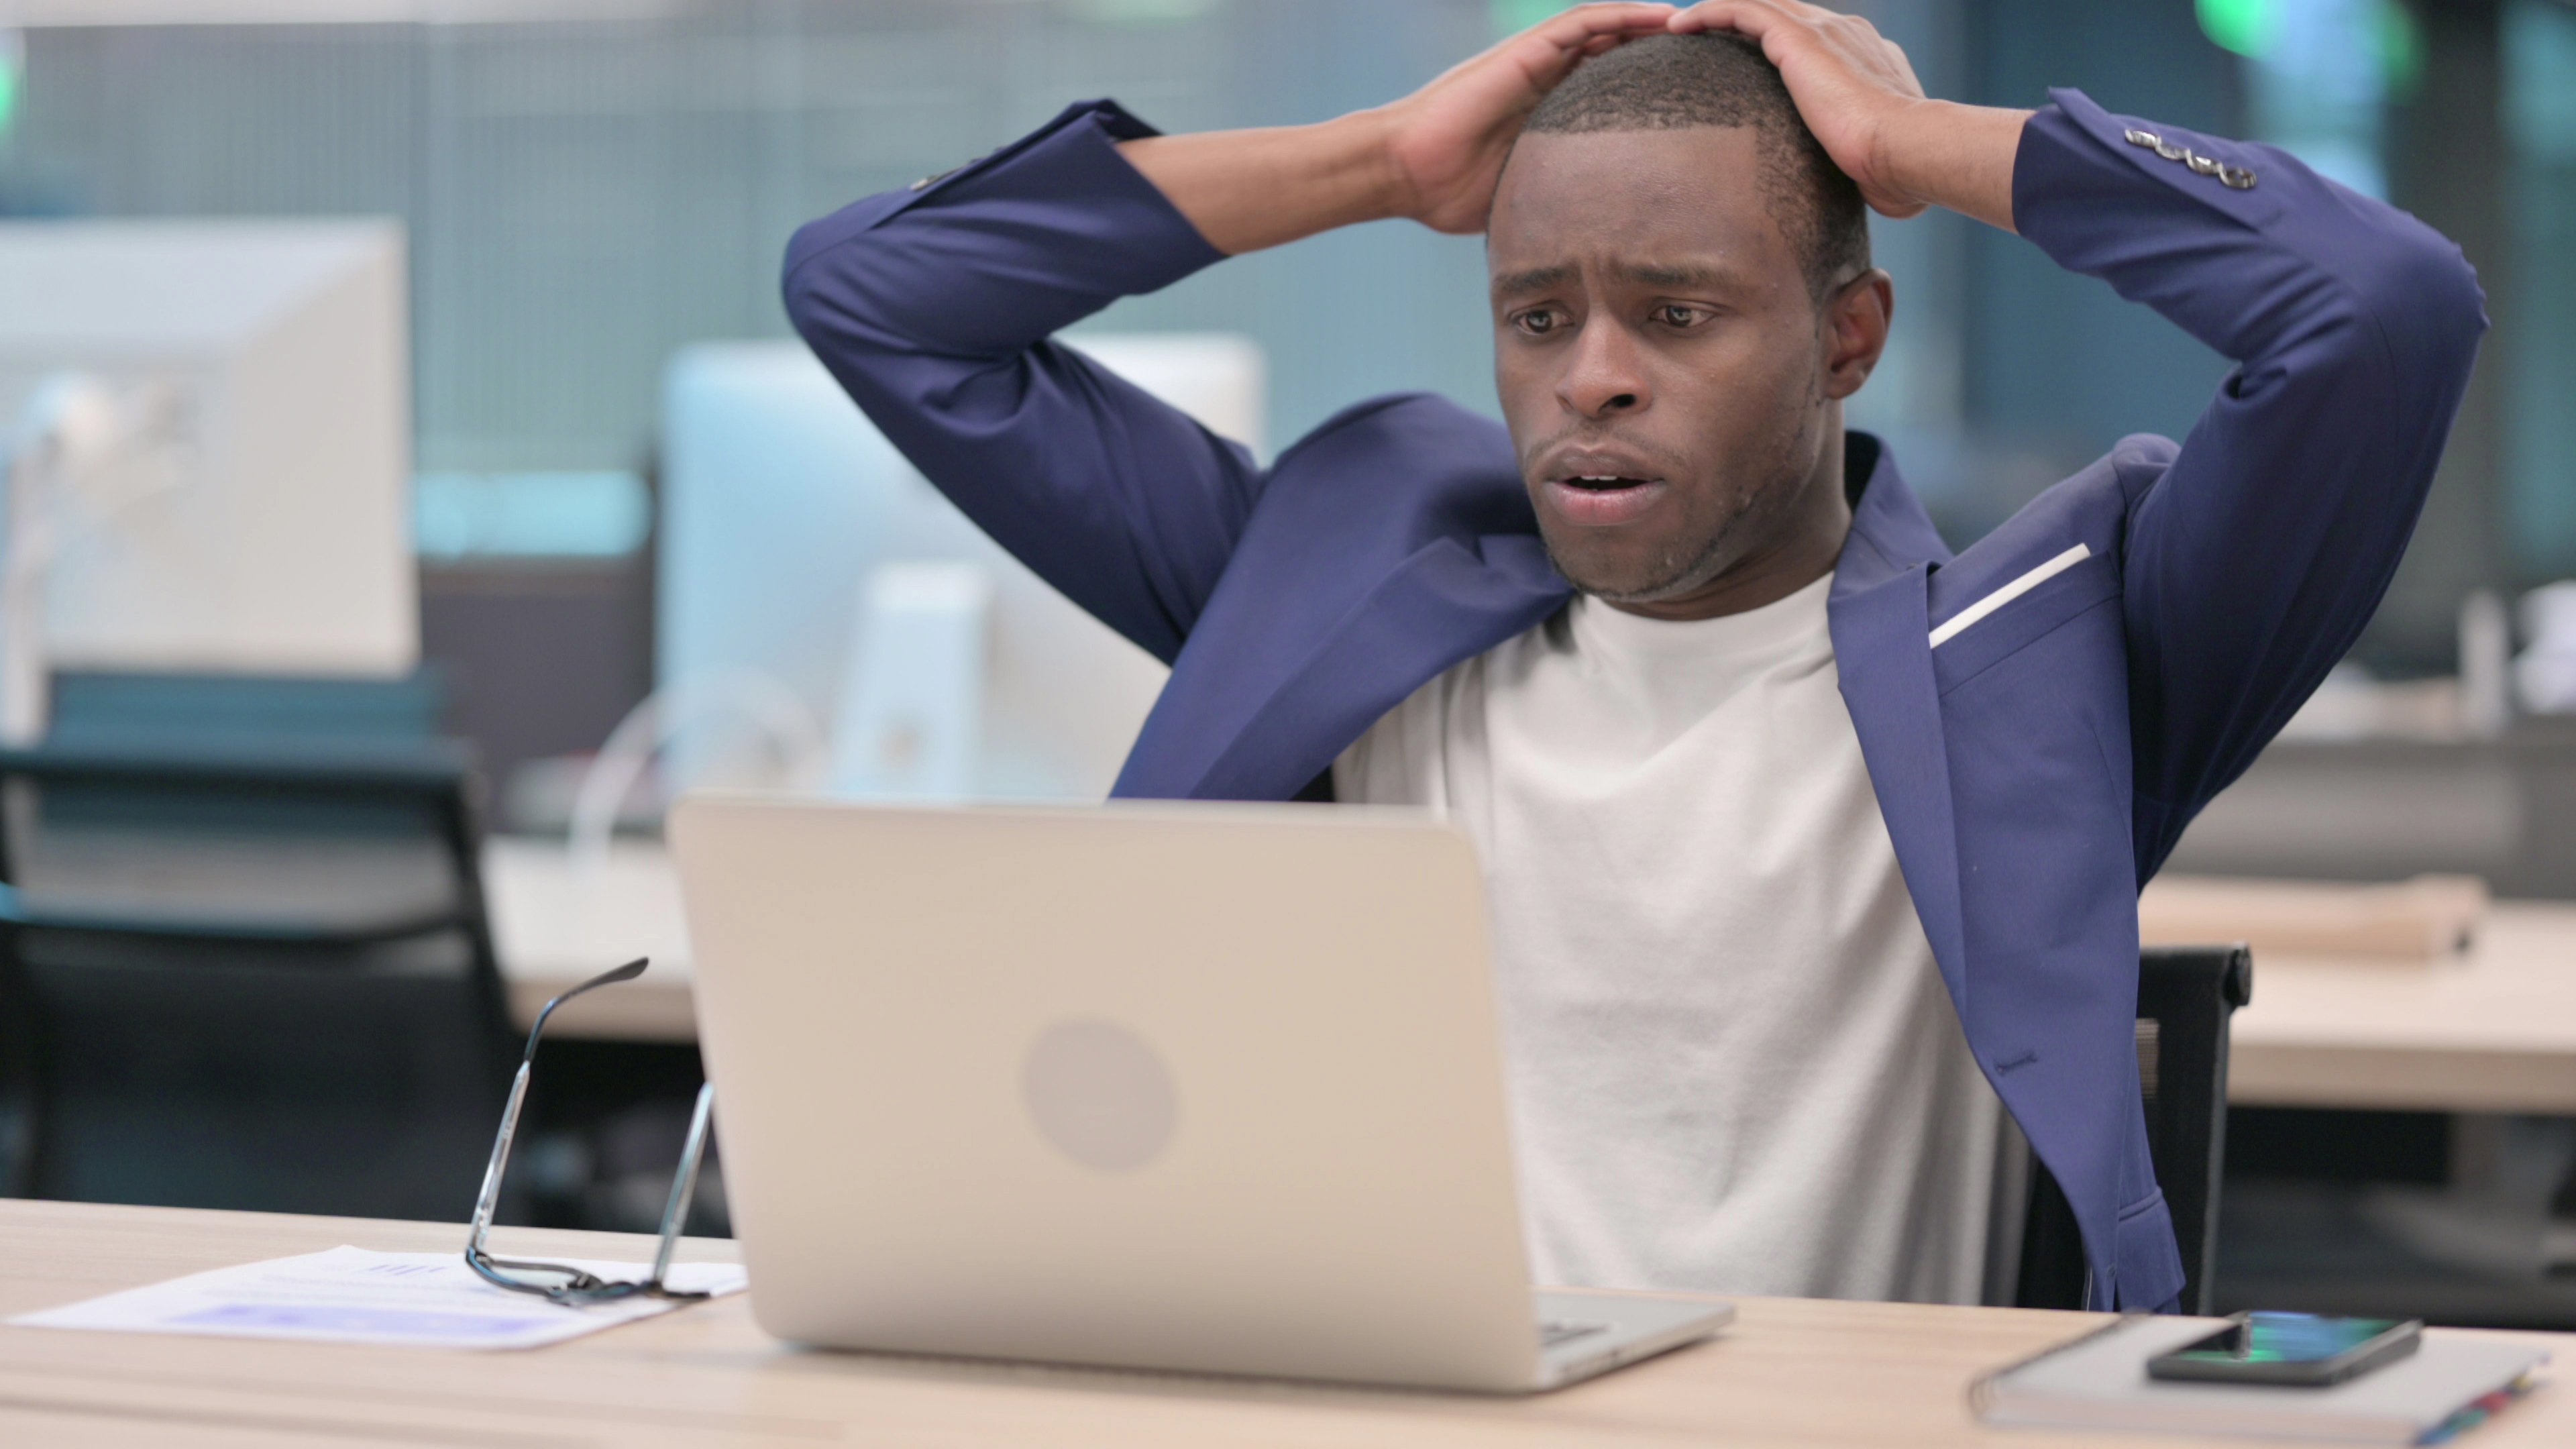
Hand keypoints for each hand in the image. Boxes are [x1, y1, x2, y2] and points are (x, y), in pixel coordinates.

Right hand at [1377, 3, 1677, 233]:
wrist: (1407, 170)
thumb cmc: (1450, 194)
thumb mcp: (1525, 199)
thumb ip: (1559, 206)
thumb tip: (1595, 251)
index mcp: (1549, 113)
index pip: (1613, 92)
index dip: (1654, 91)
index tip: (1698, 103)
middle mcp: (1548, 80)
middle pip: (1619, 55)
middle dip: (1664, 53)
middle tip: (1715, 58)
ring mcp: (1539, 61)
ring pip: (1609, 30)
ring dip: (1654, 25)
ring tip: (1702, 25)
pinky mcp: (1529, 50)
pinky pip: (1585, 22)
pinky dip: (1625, 15)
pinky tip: (1664, 15)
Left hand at [1668, 1, 1933, 217]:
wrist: (1909, 151)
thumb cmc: (1898, 171)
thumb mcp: (1876, 160)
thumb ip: (1861, 157)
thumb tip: (1862, 183)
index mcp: (1867, 56)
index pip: (1816, 39)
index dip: (1778, 45)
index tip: (1747, 64)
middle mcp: (1846, 33)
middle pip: (1785, 14)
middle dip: (1745, 20)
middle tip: (1702, 37)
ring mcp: (1824, 31)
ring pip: (1760, 5)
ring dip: (1717, 12)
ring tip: (1679, 27)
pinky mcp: (1800, 38)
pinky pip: (1743, 9)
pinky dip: (1710, 12)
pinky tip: (1679, 26)